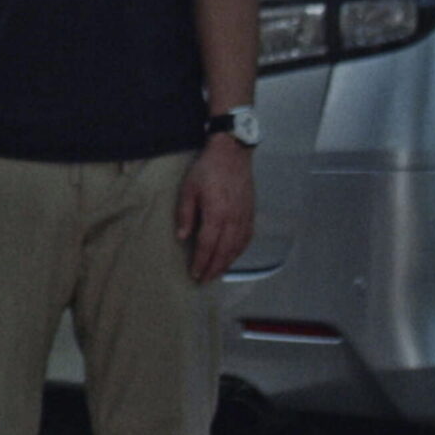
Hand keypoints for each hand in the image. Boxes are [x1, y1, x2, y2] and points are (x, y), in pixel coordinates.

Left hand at [177, 136, 255, 282]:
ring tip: (216, 273)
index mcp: (217, 214)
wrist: (232, 154)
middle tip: (204, 280)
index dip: (202, 262)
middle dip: (214, 268)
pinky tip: (232, 256)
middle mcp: (234, 219)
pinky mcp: (251, 213)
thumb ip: (185, 214)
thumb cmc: (207, 170)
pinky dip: (239, 251)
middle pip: (224, 251)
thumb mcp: (188, 189)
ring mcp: (245, 217)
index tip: (194, 274)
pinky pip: (246, 238)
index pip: (208, 245)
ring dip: (227, 263)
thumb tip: (182, 237)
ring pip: (237, 248)